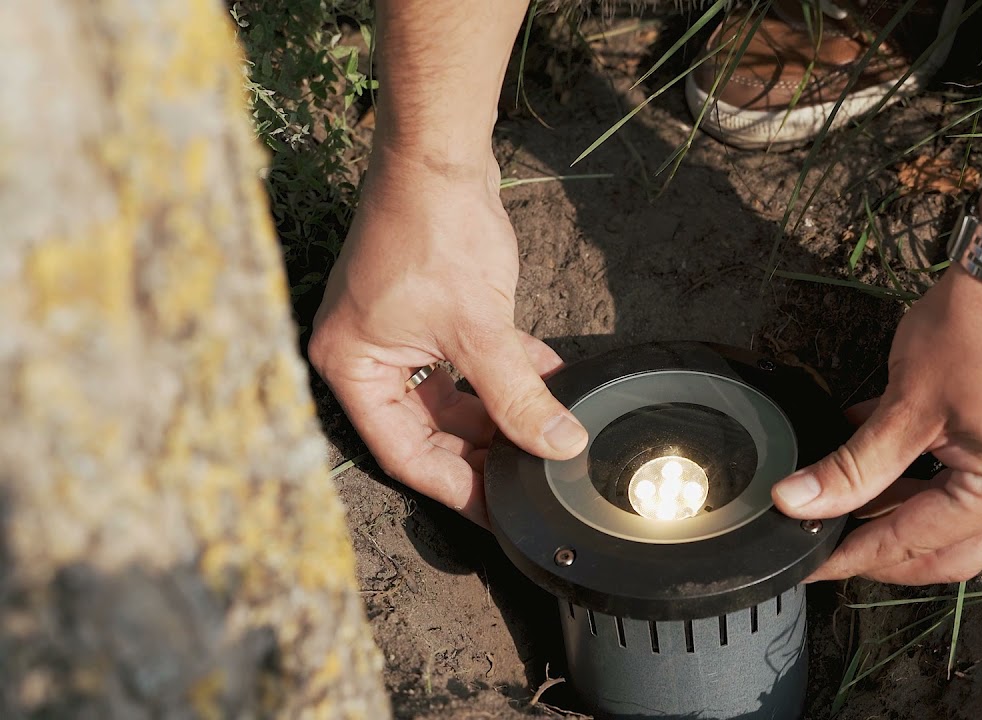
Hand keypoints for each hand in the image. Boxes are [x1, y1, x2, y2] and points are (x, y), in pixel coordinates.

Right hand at [308, 147, 587, 525]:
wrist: (438, 154)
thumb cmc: (435, 232)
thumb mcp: (481, 330)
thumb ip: (518, 397)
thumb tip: (559, 447)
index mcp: (354, 369)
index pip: (406, 454)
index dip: (458, 487)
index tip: (501, 514)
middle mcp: (367, 356)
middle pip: (429, 430)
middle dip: (484, 452)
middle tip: (531, 482)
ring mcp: (396, 333)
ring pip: (452, 398)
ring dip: (499, 415)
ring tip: (546, 438)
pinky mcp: (427, 311)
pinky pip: (466, 362)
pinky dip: (504, 374)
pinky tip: (549, 384)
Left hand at [772, 267, 981, 583]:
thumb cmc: (978, 324)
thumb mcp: (906, 405)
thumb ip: (853, 465)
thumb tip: (797, 501)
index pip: (917, 541)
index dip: (858, 556)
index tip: (814, 564)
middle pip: (949, 549)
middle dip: (887, 551)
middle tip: (831, 547)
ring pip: (958, 518)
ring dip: (903, 513)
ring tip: (845, 505)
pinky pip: (973, 483)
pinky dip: (924, 480)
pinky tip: (876, 466)